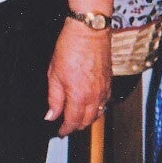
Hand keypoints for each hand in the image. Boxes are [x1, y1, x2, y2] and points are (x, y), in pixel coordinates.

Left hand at [44, 20, 111, 135]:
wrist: (89, 31)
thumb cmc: (71, 47)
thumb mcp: (54, 73)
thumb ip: (54, 98)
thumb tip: (51, 115)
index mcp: (79, 96)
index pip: (73, 122)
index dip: (65, 129)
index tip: (60, 131)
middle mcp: (95, 96)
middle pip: (87, 121)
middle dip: (76, 126)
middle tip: (66, 125)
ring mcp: (104, 90)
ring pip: (98, 113)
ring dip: (87, 119)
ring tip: (77, 117)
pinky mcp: (109, 82)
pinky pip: (105, 102)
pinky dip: (98, 108)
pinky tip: (91, 104)